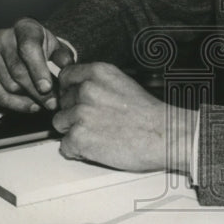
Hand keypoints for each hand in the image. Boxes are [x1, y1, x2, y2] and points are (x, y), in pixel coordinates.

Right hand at [0, 18, 75, 111]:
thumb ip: (63, 57)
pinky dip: (15, 104)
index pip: (28, 47)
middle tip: (51, 103)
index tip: (47, 87)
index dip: (38, 69)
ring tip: (44, 102)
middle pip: (18, 70)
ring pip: (9, 85)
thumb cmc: (44, 48)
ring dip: (28, 99)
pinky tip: (30, 106)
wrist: (29, 47)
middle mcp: (4, 38)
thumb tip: (64, 66)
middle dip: (36, 91)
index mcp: (24, 27)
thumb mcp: (58, 48)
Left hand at [52, 62, 195, 173]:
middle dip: (73, 112)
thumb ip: (97, 84)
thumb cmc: (148, 114)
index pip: (65, 76)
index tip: (77, 99)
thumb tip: (79, 90)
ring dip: (73, 131)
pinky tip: (96, 147)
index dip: (70, 90)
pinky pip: (64, 146)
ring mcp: (80, 113)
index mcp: (98, 72)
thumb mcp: (122, 84)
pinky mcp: (78, 137)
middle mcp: (86, 89)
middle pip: (62, 102)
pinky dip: (77, 150)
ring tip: (96, 135)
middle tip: (94, 122)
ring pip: (59, 123)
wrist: (163, 135)